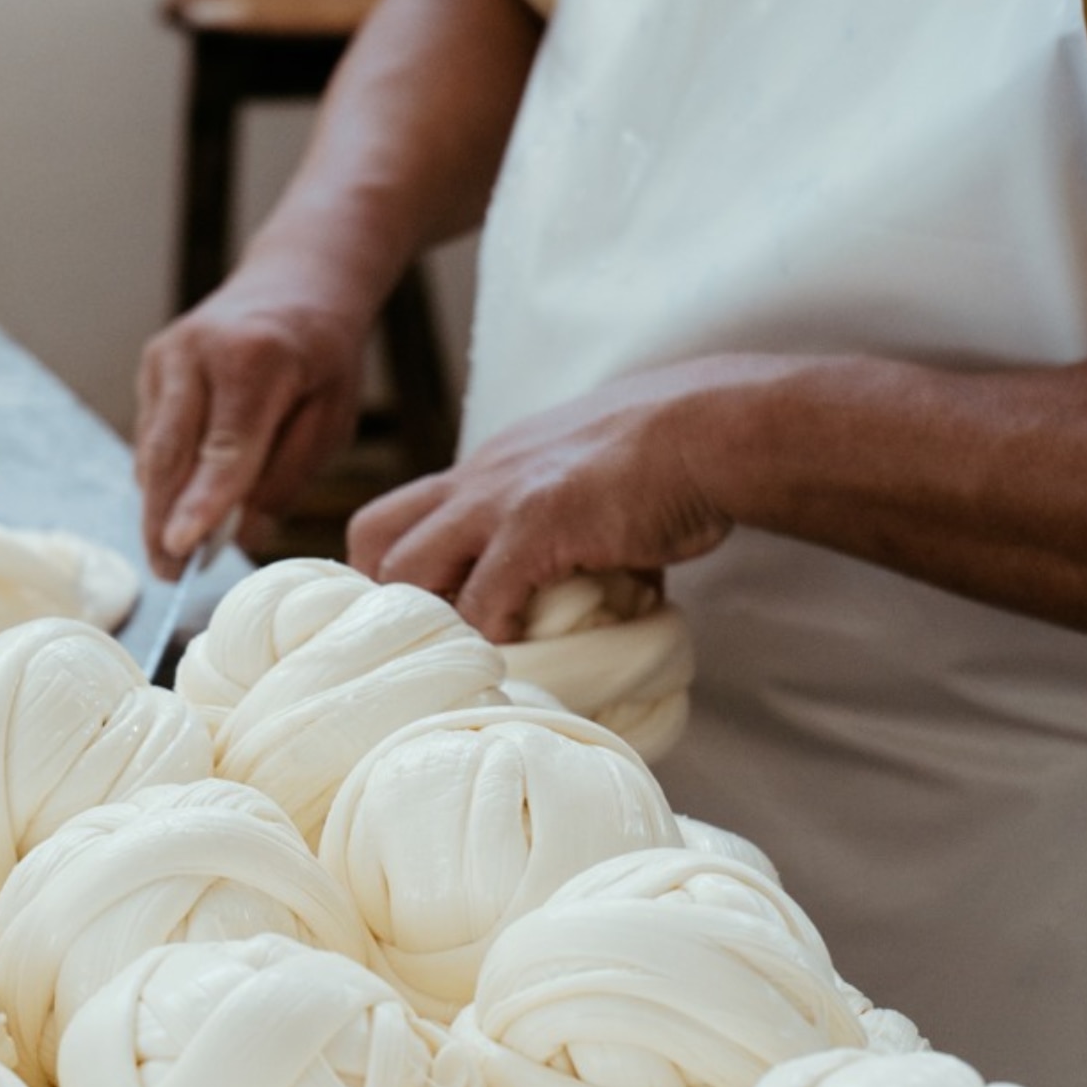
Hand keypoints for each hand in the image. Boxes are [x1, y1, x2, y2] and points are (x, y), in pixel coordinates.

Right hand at [135, 266, 372, 577]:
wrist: (297, 279)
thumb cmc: (324, 357)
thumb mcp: (329, 417)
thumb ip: (284, 476)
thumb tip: (239, 536)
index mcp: (254, 358)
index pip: (223, 447)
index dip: (202, 503)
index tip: (183, 549)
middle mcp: (197, 351)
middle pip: (171, 454)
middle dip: (165, 522)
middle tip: (170, 577)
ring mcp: (166, 355)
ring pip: (153, 450)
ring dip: (158, 506)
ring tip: (172, 557)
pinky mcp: (152, 365)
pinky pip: (152, 435)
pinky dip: (162, 476)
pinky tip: (177, 506)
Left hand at [348, 356, 779, 639]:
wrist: (713, 430)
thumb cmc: (672, 460)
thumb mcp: (594, 483)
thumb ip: (575, 531)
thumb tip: (601, 590)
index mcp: (489, 467)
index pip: (402, 514)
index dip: (400, 570)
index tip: (429, 614)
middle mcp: (478, 477)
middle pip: (373, 535)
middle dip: (384, 594)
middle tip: (427, 640)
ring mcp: (499, 499)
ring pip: (406, 568)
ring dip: (428, 621)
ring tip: (465, 655)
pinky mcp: (533, 527)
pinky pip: (479, 599)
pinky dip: (490, 636)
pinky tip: (520, 655)